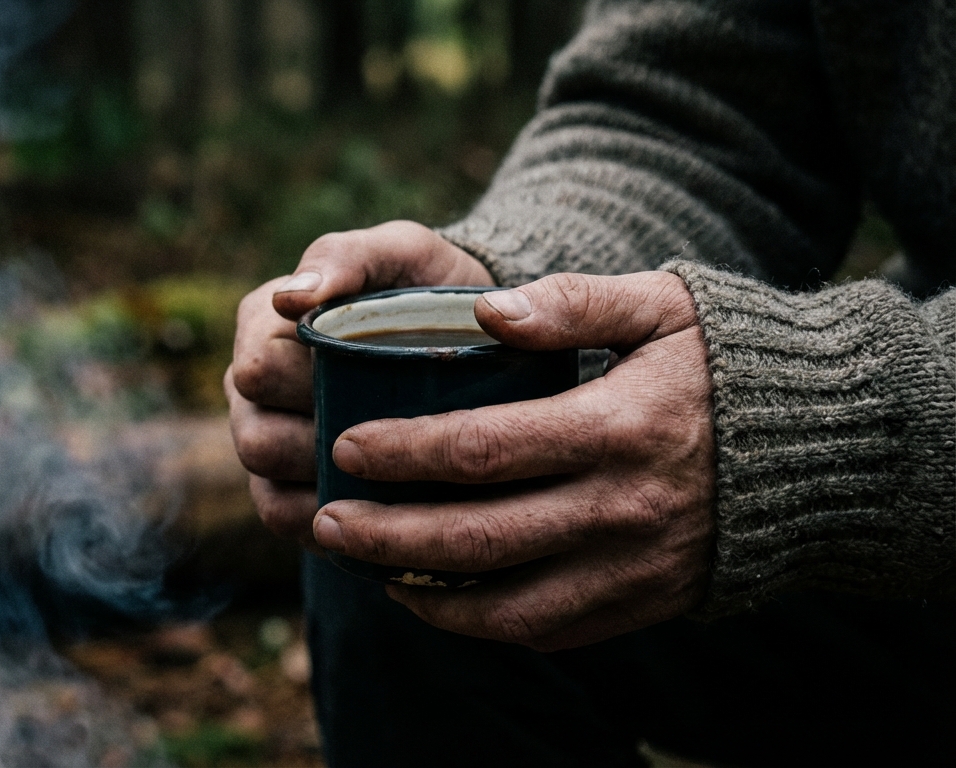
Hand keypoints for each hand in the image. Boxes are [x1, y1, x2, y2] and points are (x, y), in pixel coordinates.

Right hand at [225, 221, 493, 544]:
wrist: (475, 338)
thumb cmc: (425, 287)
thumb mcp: (399, 252)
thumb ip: (347, 257)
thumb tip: (291, 298)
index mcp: (262, 330)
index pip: (258, 372)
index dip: (307, 384)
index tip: (371, 376)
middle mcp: (252, 394)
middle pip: (255, 439)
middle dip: (319, 440)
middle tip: (390, 433)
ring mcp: (271, 448)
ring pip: (268, 490)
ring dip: (325, 487)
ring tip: (387, 477)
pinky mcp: (296, 495)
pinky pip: (290, 525)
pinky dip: (331, 524)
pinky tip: (380, 515)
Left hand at [311, 271, 715, 649]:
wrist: (821, 449)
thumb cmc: (722, 363)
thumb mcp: (663, 306)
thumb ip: (573, 301)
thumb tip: (487, 310)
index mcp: (616, 428)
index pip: (482, 448)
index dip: (404, 452)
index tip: (346, 446)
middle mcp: (620, 509)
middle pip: (476, 537)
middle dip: (385, 534)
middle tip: (325, 521)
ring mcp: (632, 567)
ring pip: (504, 604)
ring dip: (421, 591)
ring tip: (363, 567)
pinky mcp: (641, 603)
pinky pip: (544, 630)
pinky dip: (478, 622)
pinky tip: (433, 595)